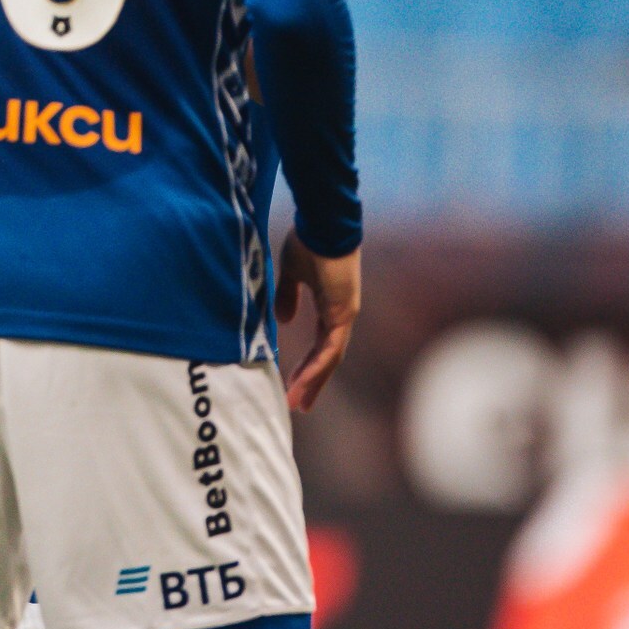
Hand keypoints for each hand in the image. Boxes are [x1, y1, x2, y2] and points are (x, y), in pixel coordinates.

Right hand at [276, 235, 360, 411]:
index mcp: (330, 306)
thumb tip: (283, 319)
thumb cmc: (308, 241)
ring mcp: (345, 315)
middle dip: (312, 382)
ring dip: (313, 382)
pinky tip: (304, 381)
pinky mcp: (343, 312)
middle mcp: (341, 315)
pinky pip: (331, 347)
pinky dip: (318, 366)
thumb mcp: (290, 272)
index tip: (293, 382)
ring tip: (298, 403)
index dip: (307, 364)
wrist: (322, 223)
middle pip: (327, 358)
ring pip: (330, 358)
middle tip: (298, 404)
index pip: (320, 344)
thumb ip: (287, 295)